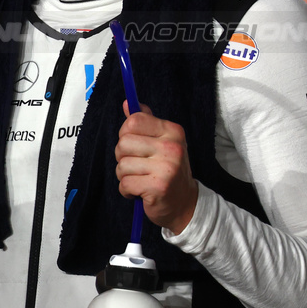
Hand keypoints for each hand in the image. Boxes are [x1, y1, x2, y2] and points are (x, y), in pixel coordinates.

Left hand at [114, 102, 197, 234]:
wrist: (185, 203)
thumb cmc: (167, 170)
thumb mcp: (161, 142)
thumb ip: (145, 122)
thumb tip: (127, 104)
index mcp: (172, 131)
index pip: (134, 121)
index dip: (126, 134)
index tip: (134, 145)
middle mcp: (172, 147)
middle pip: (123, 143)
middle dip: (122, 157)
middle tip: (138, 166)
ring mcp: (166, 167)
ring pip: (121, 165)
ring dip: (124, 176)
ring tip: (140, 179)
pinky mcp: (158, 187)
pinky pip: (124, 183)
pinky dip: (126, 190)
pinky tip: (140, 191)